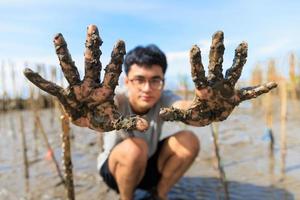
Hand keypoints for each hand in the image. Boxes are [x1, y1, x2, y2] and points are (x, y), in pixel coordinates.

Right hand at [24, 25, 147, 131]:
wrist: (90, 123)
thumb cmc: (103, 118)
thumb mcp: (115, 122)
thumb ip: (129, 122)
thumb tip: (146, 127)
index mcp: (105, 90)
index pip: (112, 71)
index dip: (116, 58)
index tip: (120, 41)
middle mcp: (91, 85)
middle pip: (91, 64)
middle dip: (92, 47)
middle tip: (93, 27)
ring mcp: (77, 89)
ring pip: (70, 69)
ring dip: (64, 54)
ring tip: (58, 36)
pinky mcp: (65, 96)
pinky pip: (51, 88)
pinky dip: (40, 82)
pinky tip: (28, 72)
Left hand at [160, 31, 276, 125]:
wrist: (208, 115)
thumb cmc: (196, 113)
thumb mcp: (186, 115)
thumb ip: (175, 113)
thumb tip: (160, 114)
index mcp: (202, 89)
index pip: (199, 73)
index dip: (197, 62)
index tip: (195, 47)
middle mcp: (215, 84)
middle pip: (216, 65)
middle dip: (217, 50)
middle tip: (218, 33)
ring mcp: (226, 89)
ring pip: (234, 71)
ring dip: (239, 59)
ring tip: (243, 44)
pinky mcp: (236, 96)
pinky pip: (250, 93)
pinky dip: (260, 90)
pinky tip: (272, 85)